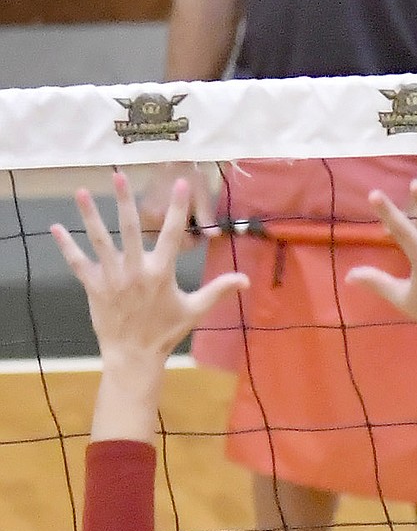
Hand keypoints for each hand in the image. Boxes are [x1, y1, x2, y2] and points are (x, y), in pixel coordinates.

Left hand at [52, 172, 247, 368]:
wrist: (134, 356)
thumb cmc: (165, 332)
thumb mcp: (195, 310)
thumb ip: (218, 291)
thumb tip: (246, 280)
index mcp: (161, 273)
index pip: (173, 234)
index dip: (177, 208)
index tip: (179, 184)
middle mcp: (135, 270)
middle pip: (129, 228)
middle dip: (124, 200)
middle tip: (118, 174)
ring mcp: (112, 277)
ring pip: (100, 240)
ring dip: (89, 215)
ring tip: (82, 191)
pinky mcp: (94, 287)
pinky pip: (78, 263)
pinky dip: (67, 246)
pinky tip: (55, 228)